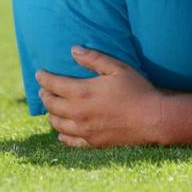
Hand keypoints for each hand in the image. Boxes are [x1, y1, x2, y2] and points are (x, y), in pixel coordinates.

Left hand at [36, 47, 163, 147]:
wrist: (152, 118)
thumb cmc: (137, 89)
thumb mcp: (117, 68)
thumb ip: (94, 59)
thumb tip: (73, 50)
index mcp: (83, 92)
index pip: (54, 85)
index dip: (44, 78)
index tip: (39, 73)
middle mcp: (78, 113)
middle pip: (51, 105)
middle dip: (44, 95)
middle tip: (44, 89)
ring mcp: (84, 130)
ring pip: (56, 124)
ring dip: (51, 114)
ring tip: (52, 107)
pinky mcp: (92, 142)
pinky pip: (69, 141)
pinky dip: (62, 134)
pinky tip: (62, 130)